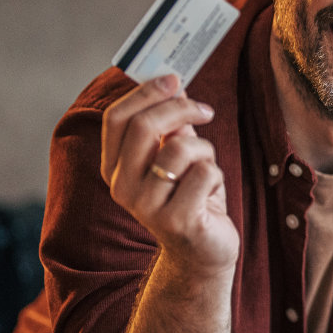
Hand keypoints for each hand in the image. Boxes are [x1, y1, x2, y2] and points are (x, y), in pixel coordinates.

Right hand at [100, 73, 238, 272]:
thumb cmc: (190, 197)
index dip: (145, 93)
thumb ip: (171, 125)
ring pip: (180, 148)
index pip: (117, 119)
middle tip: (205, 110)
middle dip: (180, 109)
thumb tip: (173, 83)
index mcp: (115, 168)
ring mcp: (147, 207)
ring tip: (206, 169)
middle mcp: (123, 188)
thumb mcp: (177, 157)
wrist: (201, 253)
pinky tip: (211, 194)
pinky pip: (205, 174)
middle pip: (144, 127)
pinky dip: (217, 176)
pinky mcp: (177, 221)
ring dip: (204, 150)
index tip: (174, 79)